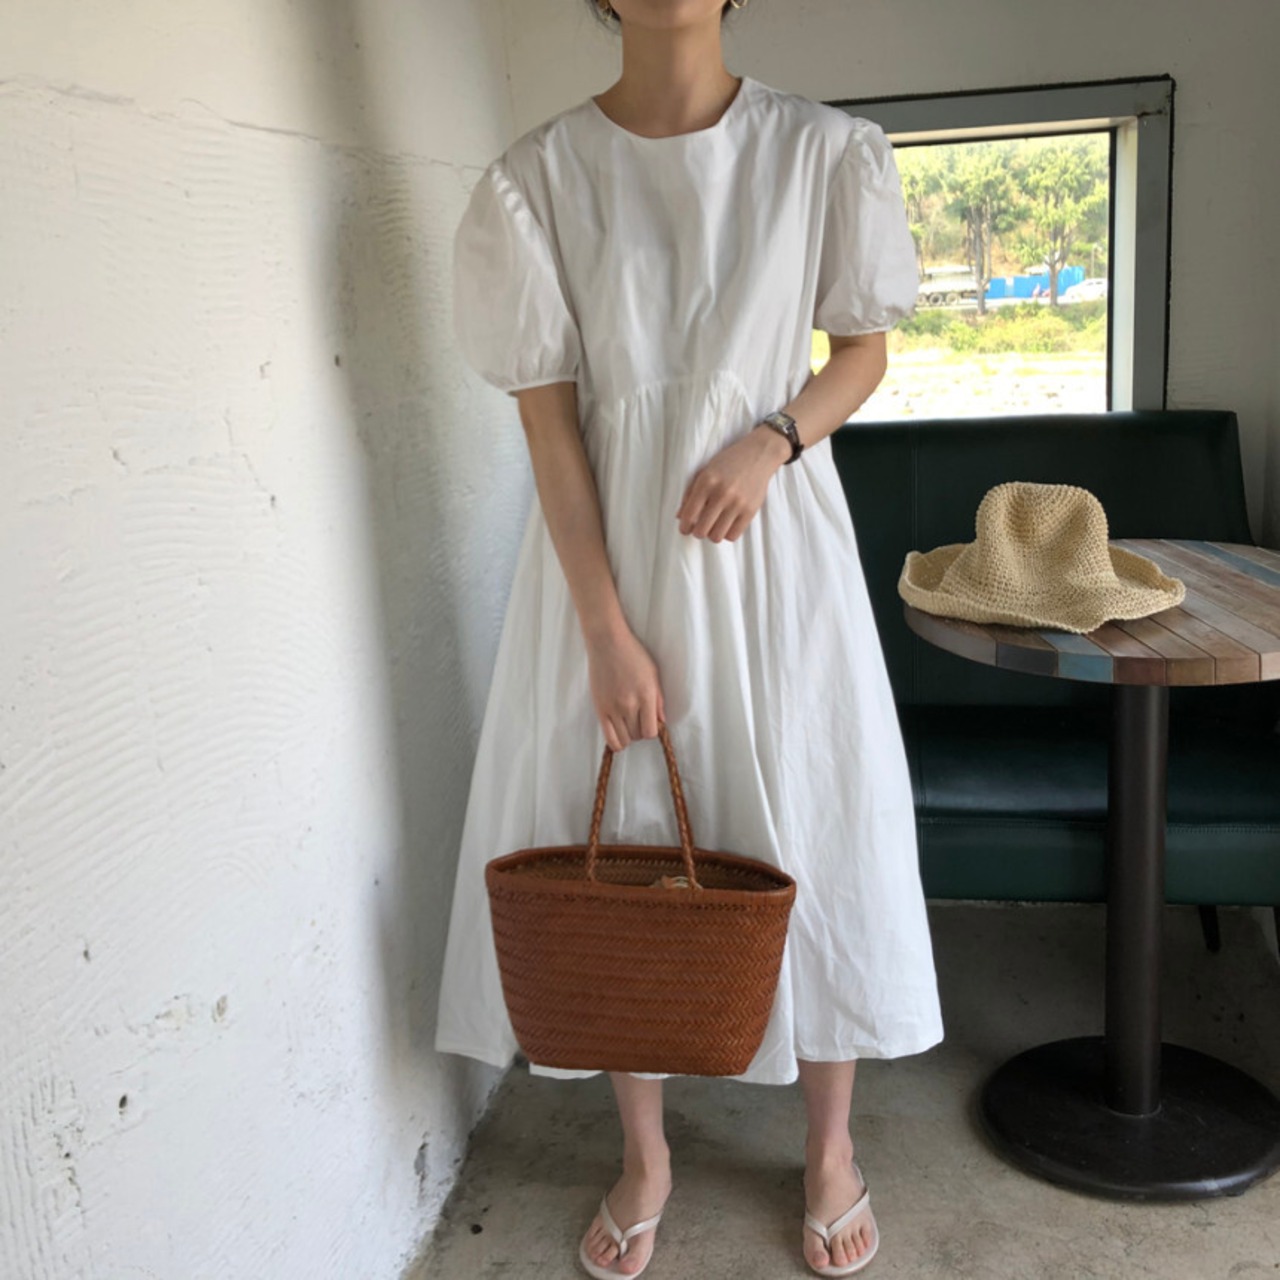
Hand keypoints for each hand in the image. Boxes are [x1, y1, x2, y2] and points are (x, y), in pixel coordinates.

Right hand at [584, 623, 665, 751]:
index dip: (652, 730)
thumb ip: (658, 699)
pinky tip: (618, 732)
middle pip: (637, 736)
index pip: (651, 731)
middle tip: (638, 719)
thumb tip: (661, 721)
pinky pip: (609, 737)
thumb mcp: (653, 673)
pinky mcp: (599, 709)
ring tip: (628, 724)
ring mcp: (613, 708)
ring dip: (628, 736)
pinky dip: (616, 742)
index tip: (650, 722)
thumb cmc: (632, 654)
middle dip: (640, 731)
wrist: (607, 643)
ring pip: (624, 739)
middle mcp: (629, 705)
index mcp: (646, 696)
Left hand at [676, 426, 790, 541]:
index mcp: (706, 482)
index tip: (685, 528)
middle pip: (701, 531)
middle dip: (698, 532)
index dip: (684, 527)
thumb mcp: (705, 472)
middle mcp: (721, 494)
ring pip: (717, 536)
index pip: (689, 515)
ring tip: (714, 525)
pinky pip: (733, 535)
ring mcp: (737, 503)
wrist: (758, 455)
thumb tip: (680, 517)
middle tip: (700, 527)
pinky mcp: (750, 511)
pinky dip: (727, 533)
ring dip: (712, 534)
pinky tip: (727, 524)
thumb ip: (690, 493)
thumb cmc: (728, 463)